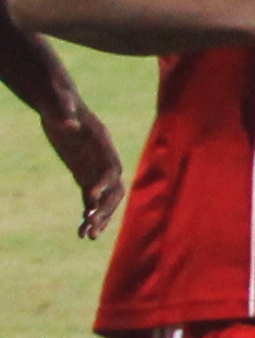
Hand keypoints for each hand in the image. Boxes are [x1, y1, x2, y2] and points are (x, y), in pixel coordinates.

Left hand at [36, 93, 118, 237]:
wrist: (57, 103)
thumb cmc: (59, 101)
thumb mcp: (59, 104)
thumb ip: (65, 112)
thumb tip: (68, 123)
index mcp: (103, 144)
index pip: (111, 169)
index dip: (104, 183)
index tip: (90, 198)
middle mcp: (104, 160)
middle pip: (114, 190)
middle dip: (106, 209)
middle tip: (91, 227)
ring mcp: (95, 169)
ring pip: (104, 200)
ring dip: (99, 218)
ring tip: (87, 236)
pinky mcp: (84, 175)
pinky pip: (90, 199)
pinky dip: (88, 214)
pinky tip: (81, 230)